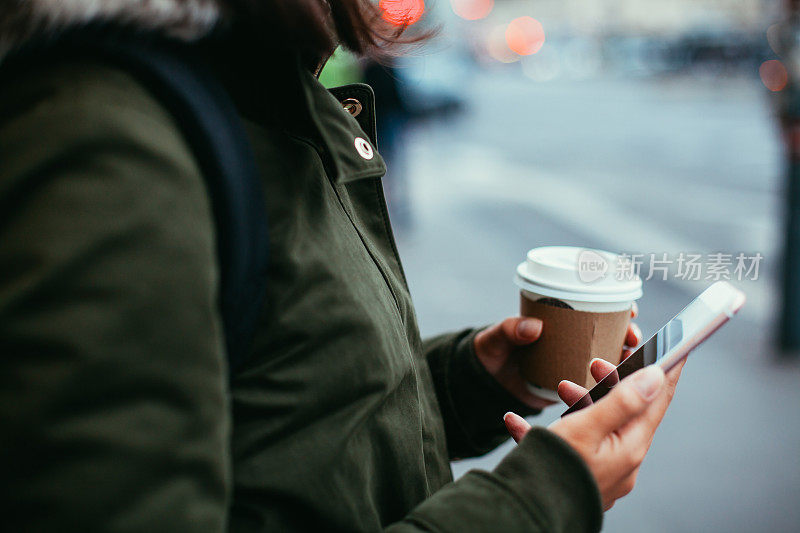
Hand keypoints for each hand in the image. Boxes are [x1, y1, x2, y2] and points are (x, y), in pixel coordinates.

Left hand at [474, 303, 641, 409]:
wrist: (482, 383)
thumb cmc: (491, 353)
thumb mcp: (497, 339)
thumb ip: (509, 330)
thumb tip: (533, 327)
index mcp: (561, 325)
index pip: (600, 313)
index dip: (621, 310)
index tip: (629, 311)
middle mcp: (575, 346)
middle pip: (615, 340)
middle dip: (630, 339)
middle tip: (631, 339)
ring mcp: (575, 369)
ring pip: (610, 367)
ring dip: (623, 365)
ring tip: (622, 364)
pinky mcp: (570, 393)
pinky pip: (594, 392)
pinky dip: (605, 392)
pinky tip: (612, 395)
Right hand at [504, 357, 684, 510]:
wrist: (528, 513)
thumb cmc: (556, 470)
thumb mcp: (588, 427)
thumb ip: (622, 401)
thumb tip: (655, 377)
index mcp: (630, 446)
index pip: (657, 401)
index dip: (668, 372)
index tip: (677, 351)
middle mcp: (622, 460)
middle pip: (624, 411)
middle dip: (609, 384)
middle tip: (595, 363)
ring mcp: (601, 471)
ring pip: (596, 427)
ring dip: (578, 404)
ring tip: (558, 389)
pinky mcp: (578, 478)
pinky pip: (568, 447)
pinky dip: (547, 432)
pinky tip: (516, 422)